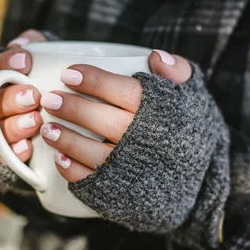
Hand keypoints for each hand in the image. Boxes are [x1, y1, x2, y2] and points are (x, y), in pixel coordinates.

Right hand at [0, 30, 45, 161]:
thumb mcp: (47, 58)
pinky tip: (28, 147)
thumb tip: (22, 44)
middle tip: (34, 96)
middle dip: (13, 98)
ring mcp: (2, 127)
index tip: (25, 62)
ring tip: (36, 121)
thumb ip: (37, 46)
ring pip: (0, 128)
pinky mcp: (11, 150)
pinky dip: (15, 151)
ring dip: (16, 125)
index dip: (5, 63)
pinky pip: (6, 155)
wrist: (64, 111)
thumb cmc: (51, 78)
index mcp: (0, 77)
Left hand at [40, 50, 192, 181]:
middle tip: (49, 99)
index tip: (69, 73)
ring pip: (94, 153)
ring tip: (48, 126)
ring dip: (66, 139)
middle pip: (104, 122)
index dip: (95, 81)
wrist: (201, 182)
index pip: (125, 92)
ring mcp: (134, 171)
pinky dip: (73, 170)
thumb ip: (178, 72)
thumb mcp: (193, 97)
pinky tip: (59, 157)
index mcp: (162, 115)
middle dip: (73, 108)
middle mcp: (147, 143)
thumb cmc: (189, 130)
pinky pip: (93, 183)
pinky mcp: (123, 193)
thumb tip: (155, 56)